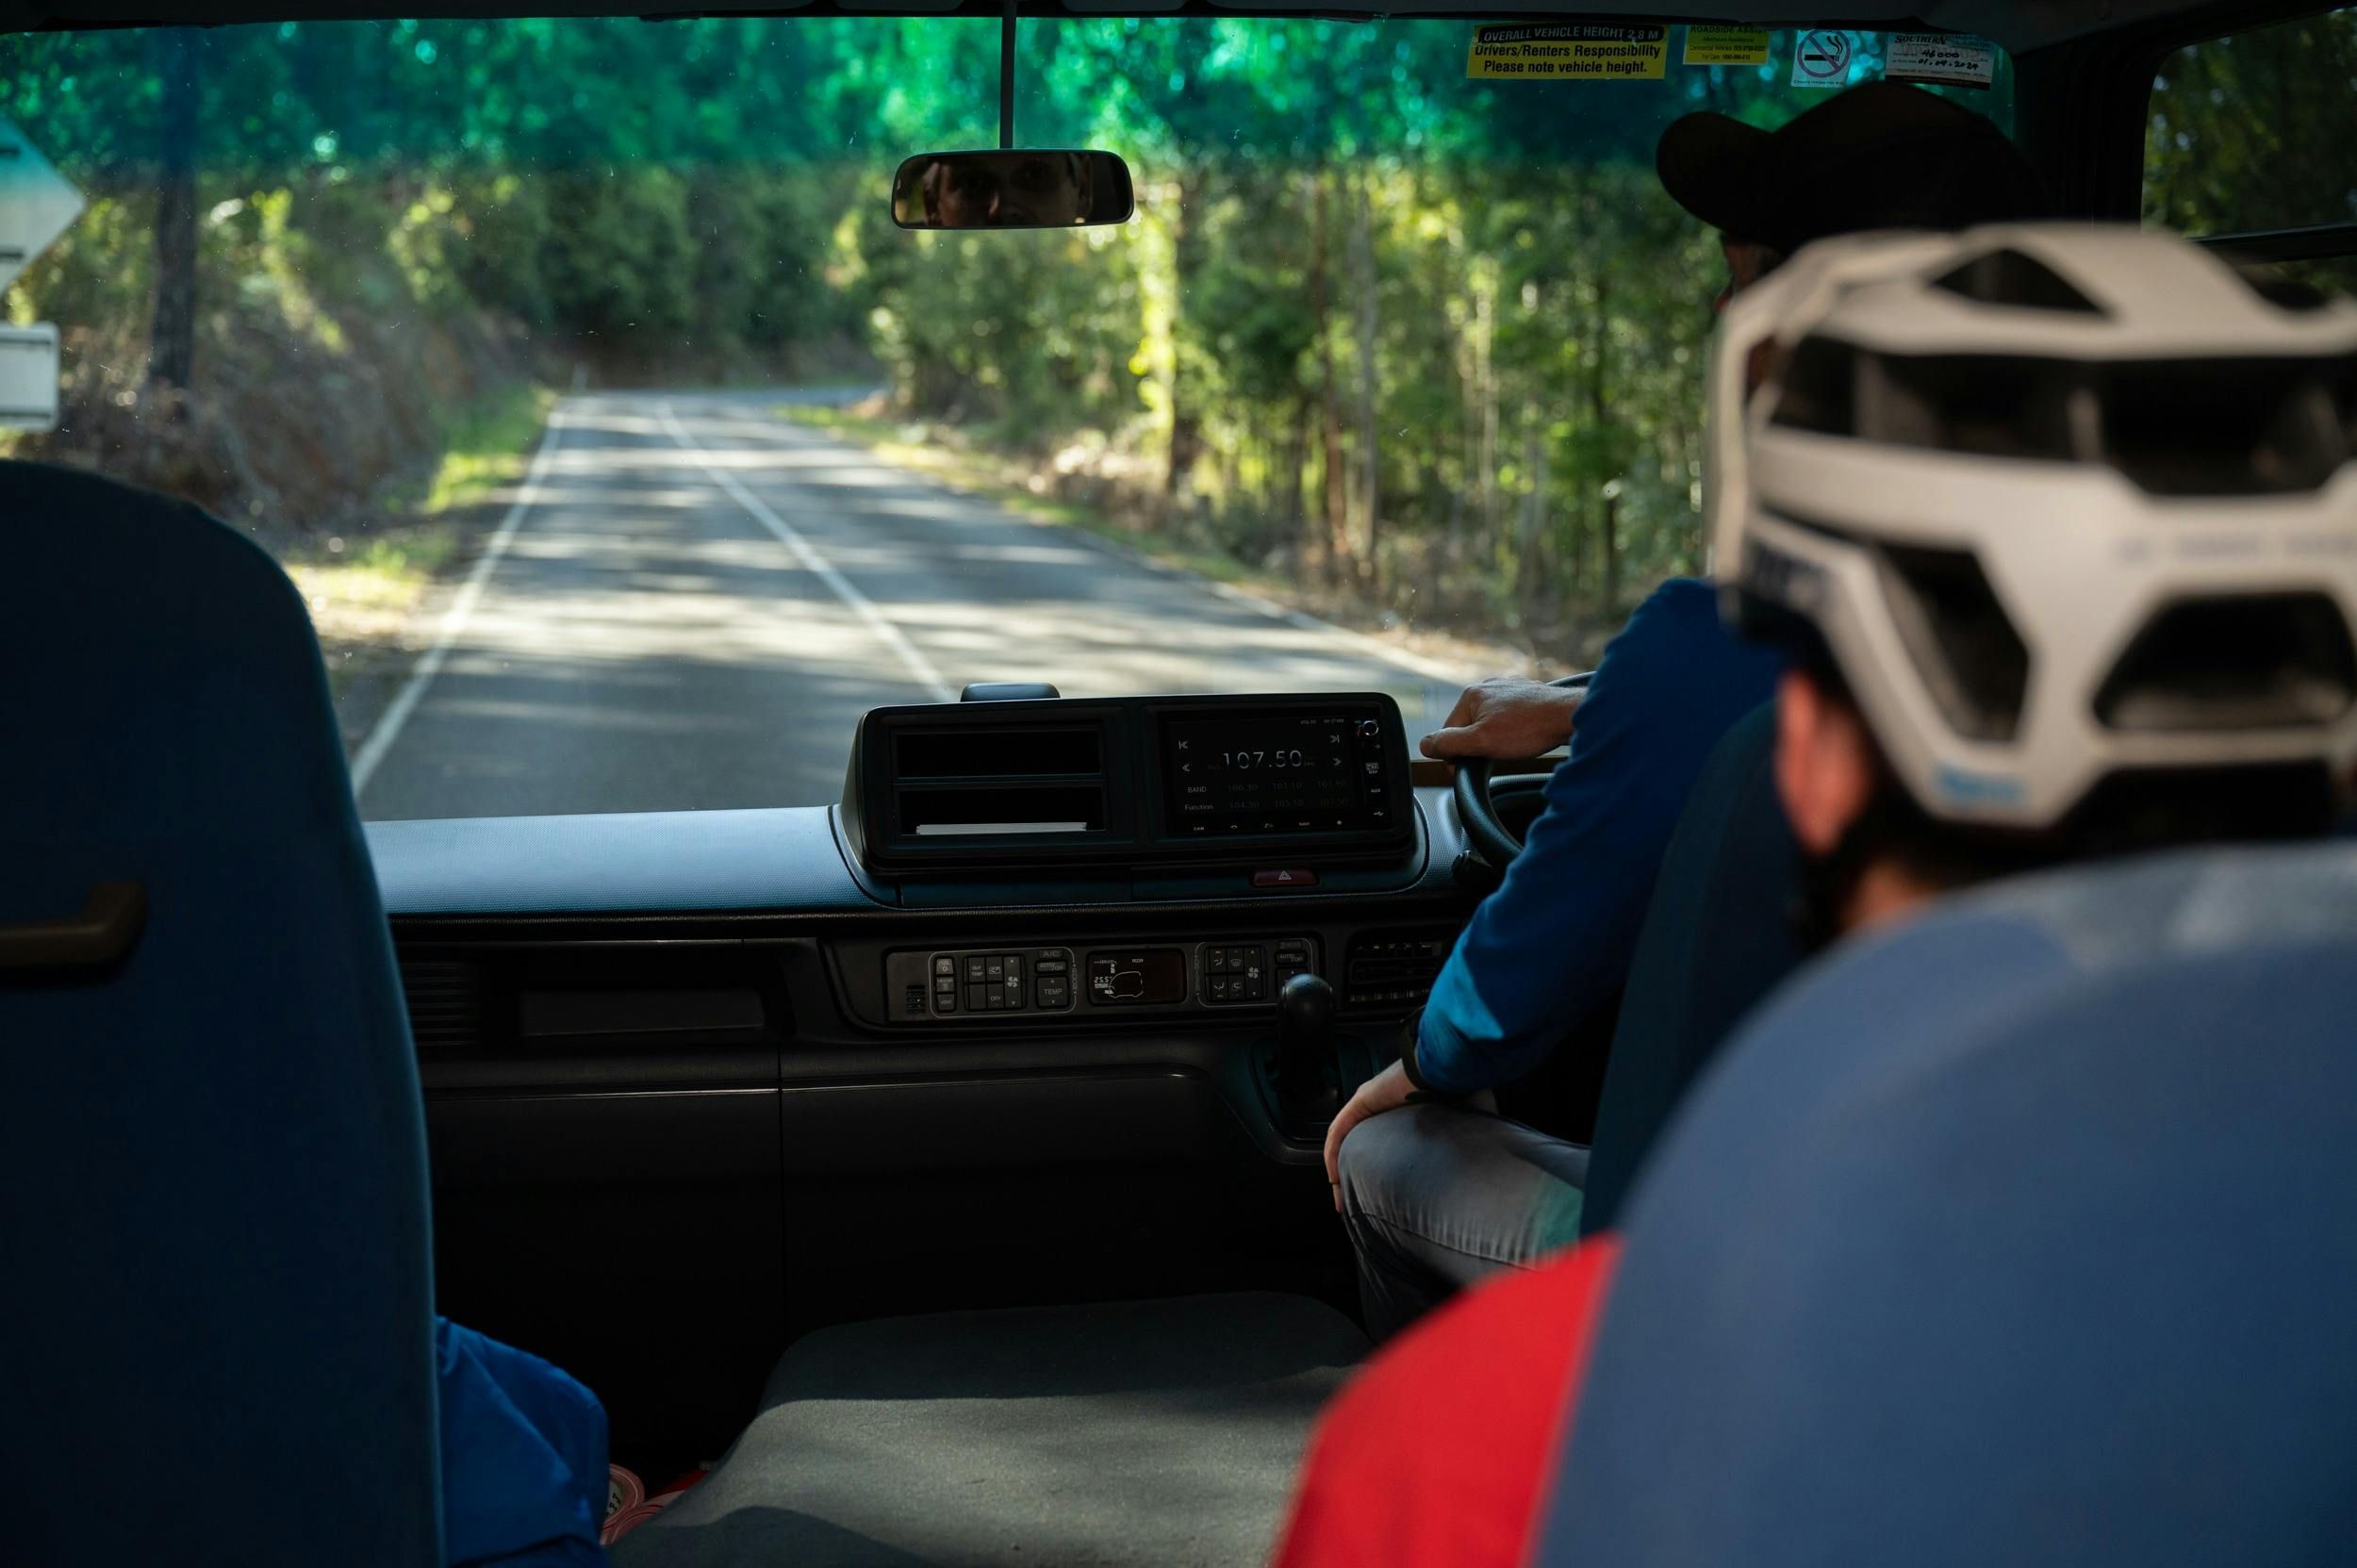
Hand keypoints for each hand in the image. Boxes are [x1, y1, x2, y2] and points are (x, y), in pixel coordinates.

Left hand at [1323, 1060, 1497, 1211]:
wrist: (1451, 1068)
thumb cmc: (1463, 1090)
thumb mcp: (1467, 1125)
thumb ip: (1468, 1142)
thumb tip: (1484, 1167)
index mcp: (1405, 1114)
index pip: (1384, 1148)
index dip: (1380, 1173)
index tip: (1382, 1203)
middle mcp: (1384, 1107)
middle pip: (1361, 1148)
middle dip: (1355, 1178)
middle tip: (1356, 1208)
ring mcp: (1371, 1102)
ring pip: (1346, 1142)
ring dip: (1340, 1171)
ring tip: (1341, 1201)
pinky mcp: (1362, 1099)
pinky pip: (1339, 1131)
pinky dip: (1333, 1153)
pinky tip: (1333, 1177)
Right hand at [1419, 676, 1581, 761]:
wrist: (1570, 716)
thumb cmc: (1529, 728)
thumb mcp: (1481, 742)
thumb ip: (1448, 743)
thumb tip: (1425, 745)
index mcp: (1472, 695)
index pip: (1448, 731)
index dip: (1454, 754)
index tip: (1466, 768)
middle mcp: (1489, 687)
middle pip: (1469, 726)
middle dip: (1478, 745)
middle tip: (1494, 757)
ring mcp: (1510, 689)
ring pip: (1490, 722)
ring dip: (1496, 739)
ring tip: (1513, 747)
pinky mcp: (1528, 696)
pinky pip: (1510, 718)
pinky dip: (1513, 731)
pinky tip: (1525, 738)